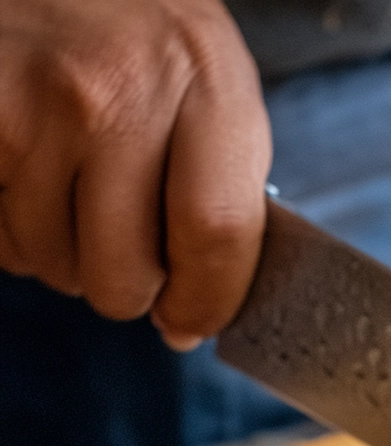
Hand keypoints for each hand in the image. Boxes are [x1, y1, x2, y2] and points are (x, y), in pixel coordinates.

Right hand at [0, 0, 270, 348]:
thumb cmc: (138, 29)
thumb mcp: (208, 85)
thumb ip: (222, 194)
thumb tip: (190, 319)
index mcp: (204, 81)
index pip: (216, 236)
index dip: (202, 303)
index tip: (188, 323)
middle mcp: (120, 89)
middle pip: (125, 272)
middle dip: (125, 288)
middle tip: (123, 248)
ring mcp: (36, 101)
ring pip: (51, 262)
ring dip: (61, 252)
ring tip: (68, 187)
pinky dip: (11, 225)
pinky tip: (25, 173)